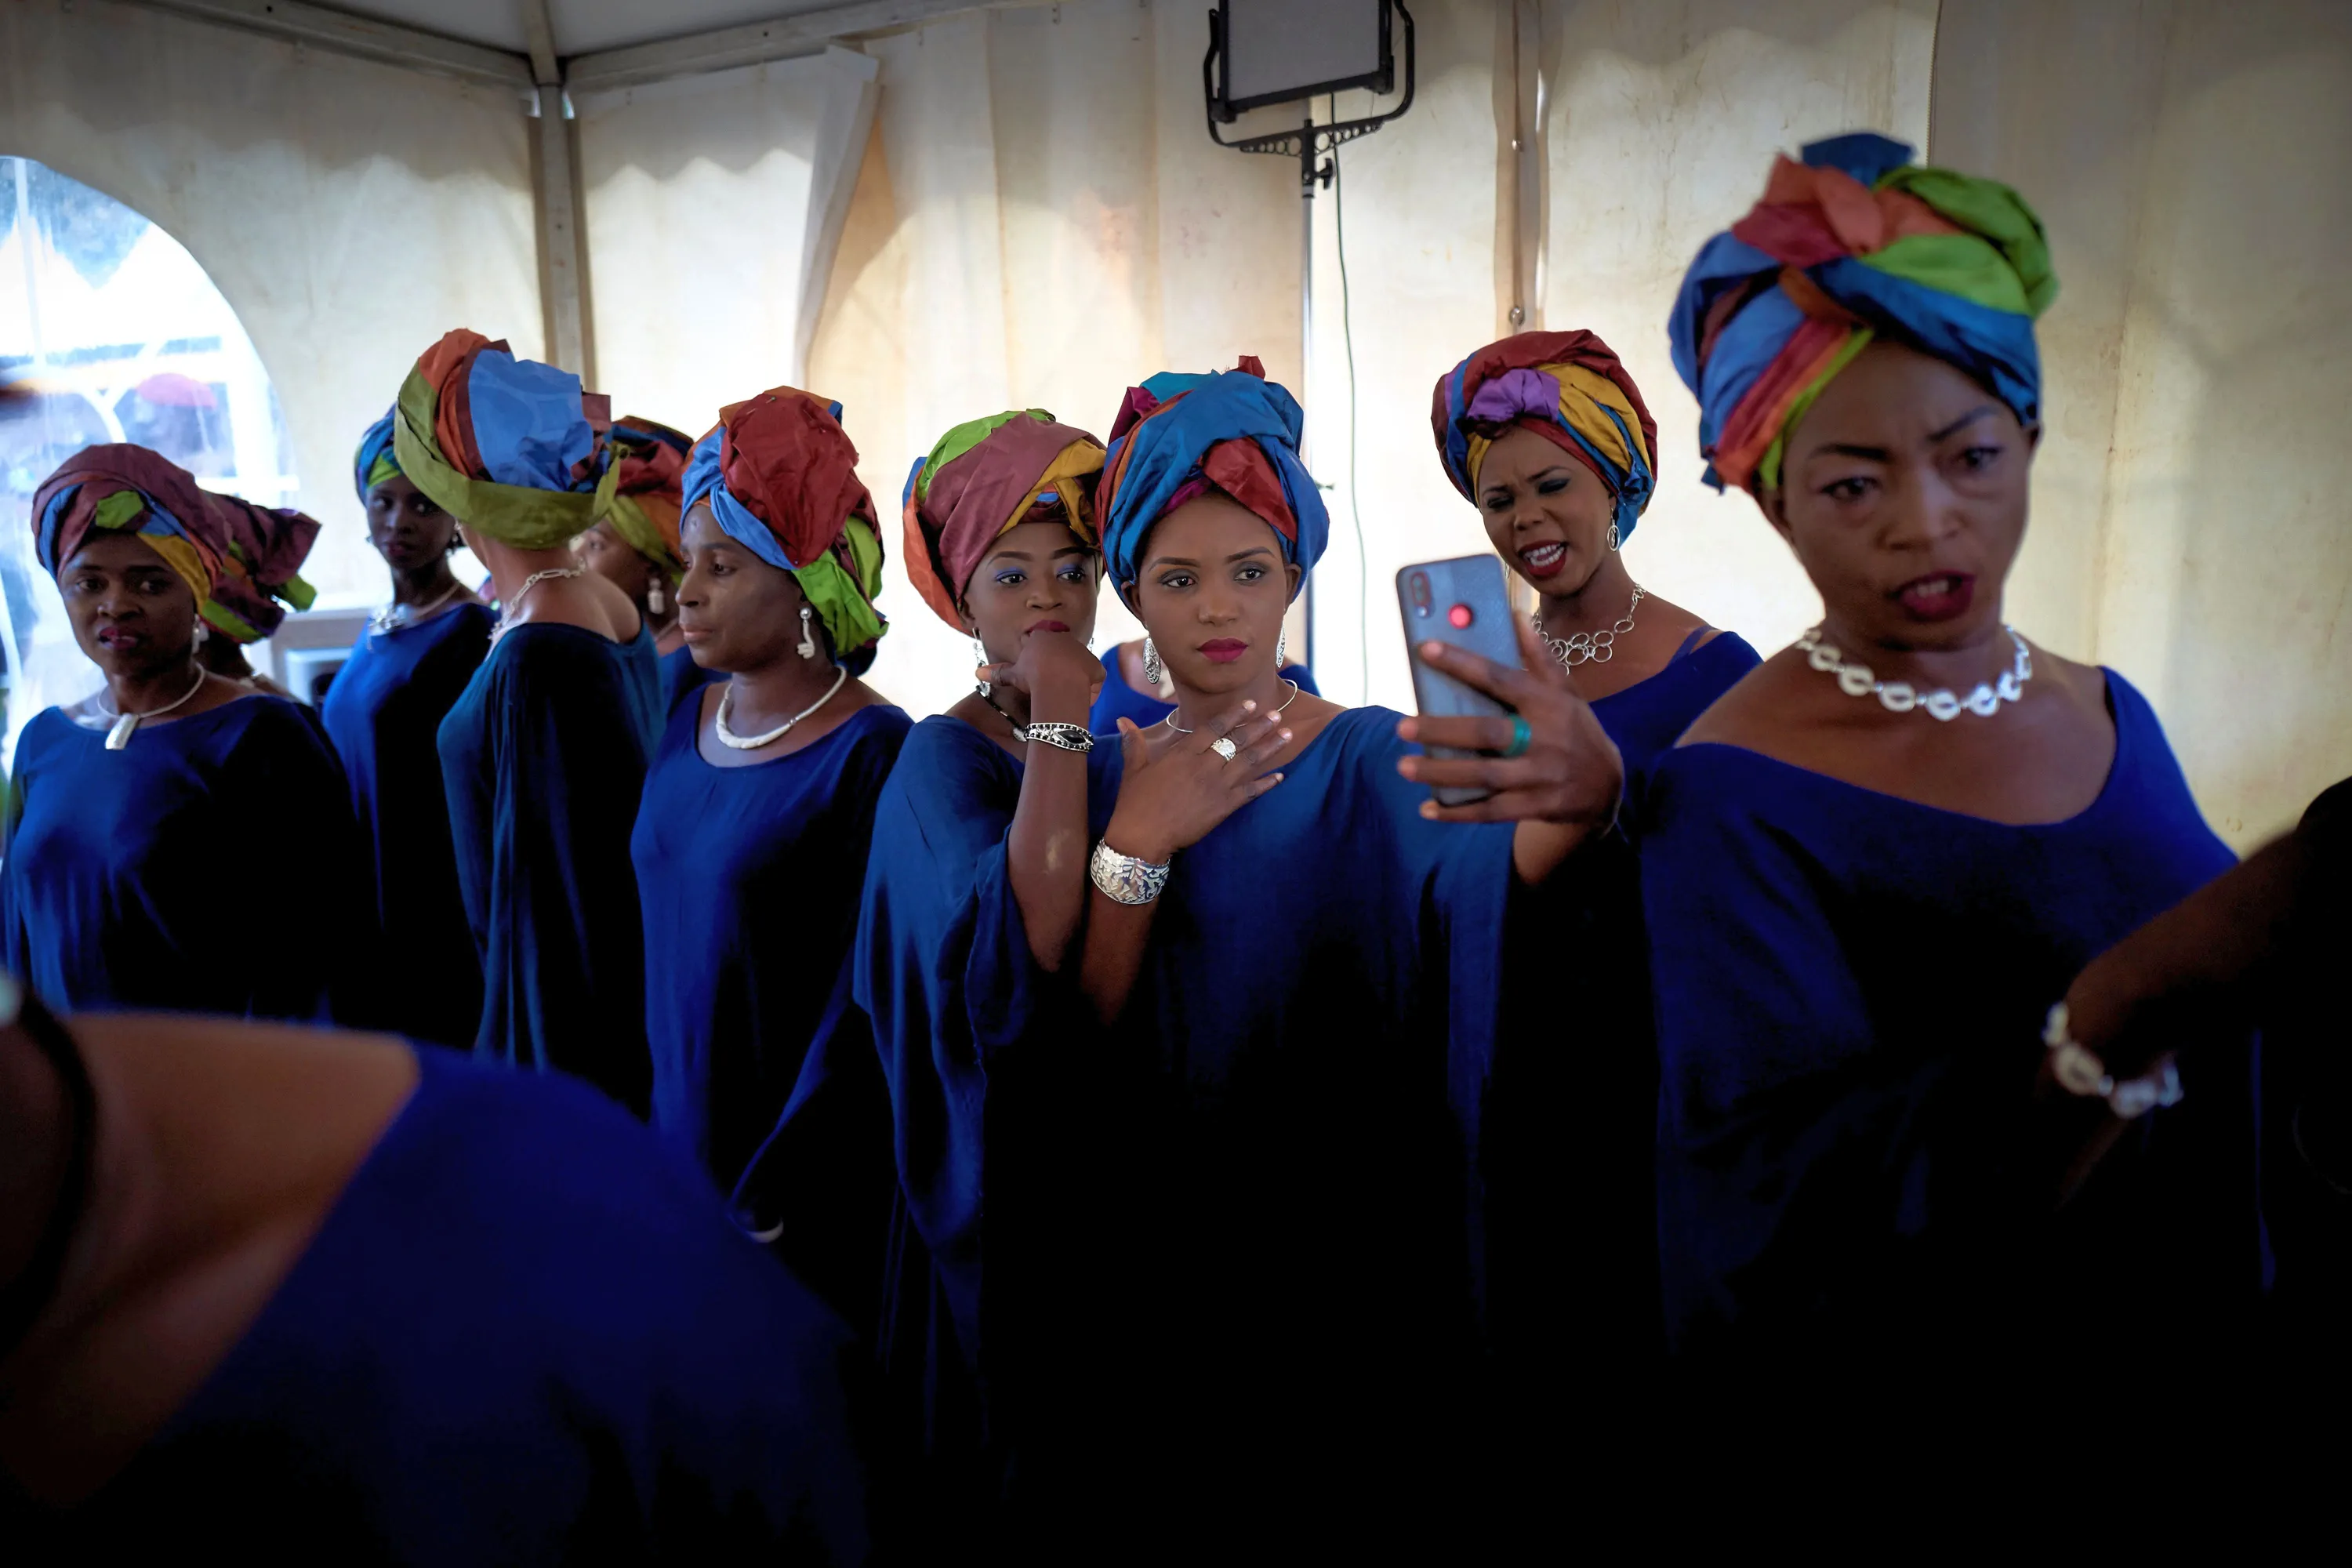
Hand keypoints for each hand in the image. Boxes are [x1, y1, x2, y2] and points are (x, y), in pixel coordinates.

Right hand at [979, 628, 1102, 721]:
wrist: (1056, 682)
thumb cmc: (1032, 676)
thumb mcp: (1014, 674)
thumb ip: (999, 672)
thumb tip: (978, 673)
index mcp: (1043, 636)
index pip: (1042, 646)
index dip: (1040, 662)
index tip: (1037, 675)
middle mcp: (1065, 639)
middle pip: (1061, 655)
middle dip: (1057, 670)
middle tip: (1050, 686)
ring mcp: (1082, 651)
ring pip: (1077, 668)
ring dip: (1072, 681)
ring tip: (1063, 694)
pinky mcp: (1095, 666)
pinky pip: (1093, 680)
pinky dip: (1088, 690)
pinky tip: (1078, 698)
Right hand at [1100, 701, 1288, 863]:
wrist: (1142, 837)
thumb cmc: (1135, 802)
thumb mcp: (1133, 769)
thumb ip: (1134, 743)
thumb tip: (1122, 720)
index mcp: (1183, 754)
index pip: (1214, 728)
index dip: (1234, 715)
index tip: (1251, 704)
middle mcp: (1204, 766)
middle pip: (1237, 741)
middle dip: (1259, 727)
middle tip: (1277, 715)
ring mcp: (1216, 787)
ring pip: (1248, 762)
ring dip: (1269, 748)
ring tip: (1286, 735)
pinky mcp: (1223, 807)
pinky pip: (1250, 792)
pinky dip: (1266, 784)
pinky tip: (1280, 776)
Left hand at [1395, 617, 1623, 827]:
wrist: (1607, 787)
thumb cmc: (1574, 730)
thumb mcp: (1565, 691)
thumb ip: (1539, 657)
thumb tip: (1515, 616)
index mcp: (1547, 703)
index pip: (1500, 678)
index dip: (1463, 663)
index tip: (1425, 650)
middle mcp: (1545, 738)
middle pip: (1487, 733)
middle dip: (1443, 730)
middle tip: (1402, 726)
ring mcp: (1541, 775)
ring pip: (1485, 776)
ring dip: (1442, 772)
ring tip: (1404, 766)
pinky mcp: (1536, 805)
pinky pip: (1492, 811)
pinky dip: (1458, 811)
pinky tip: (1427, 809)